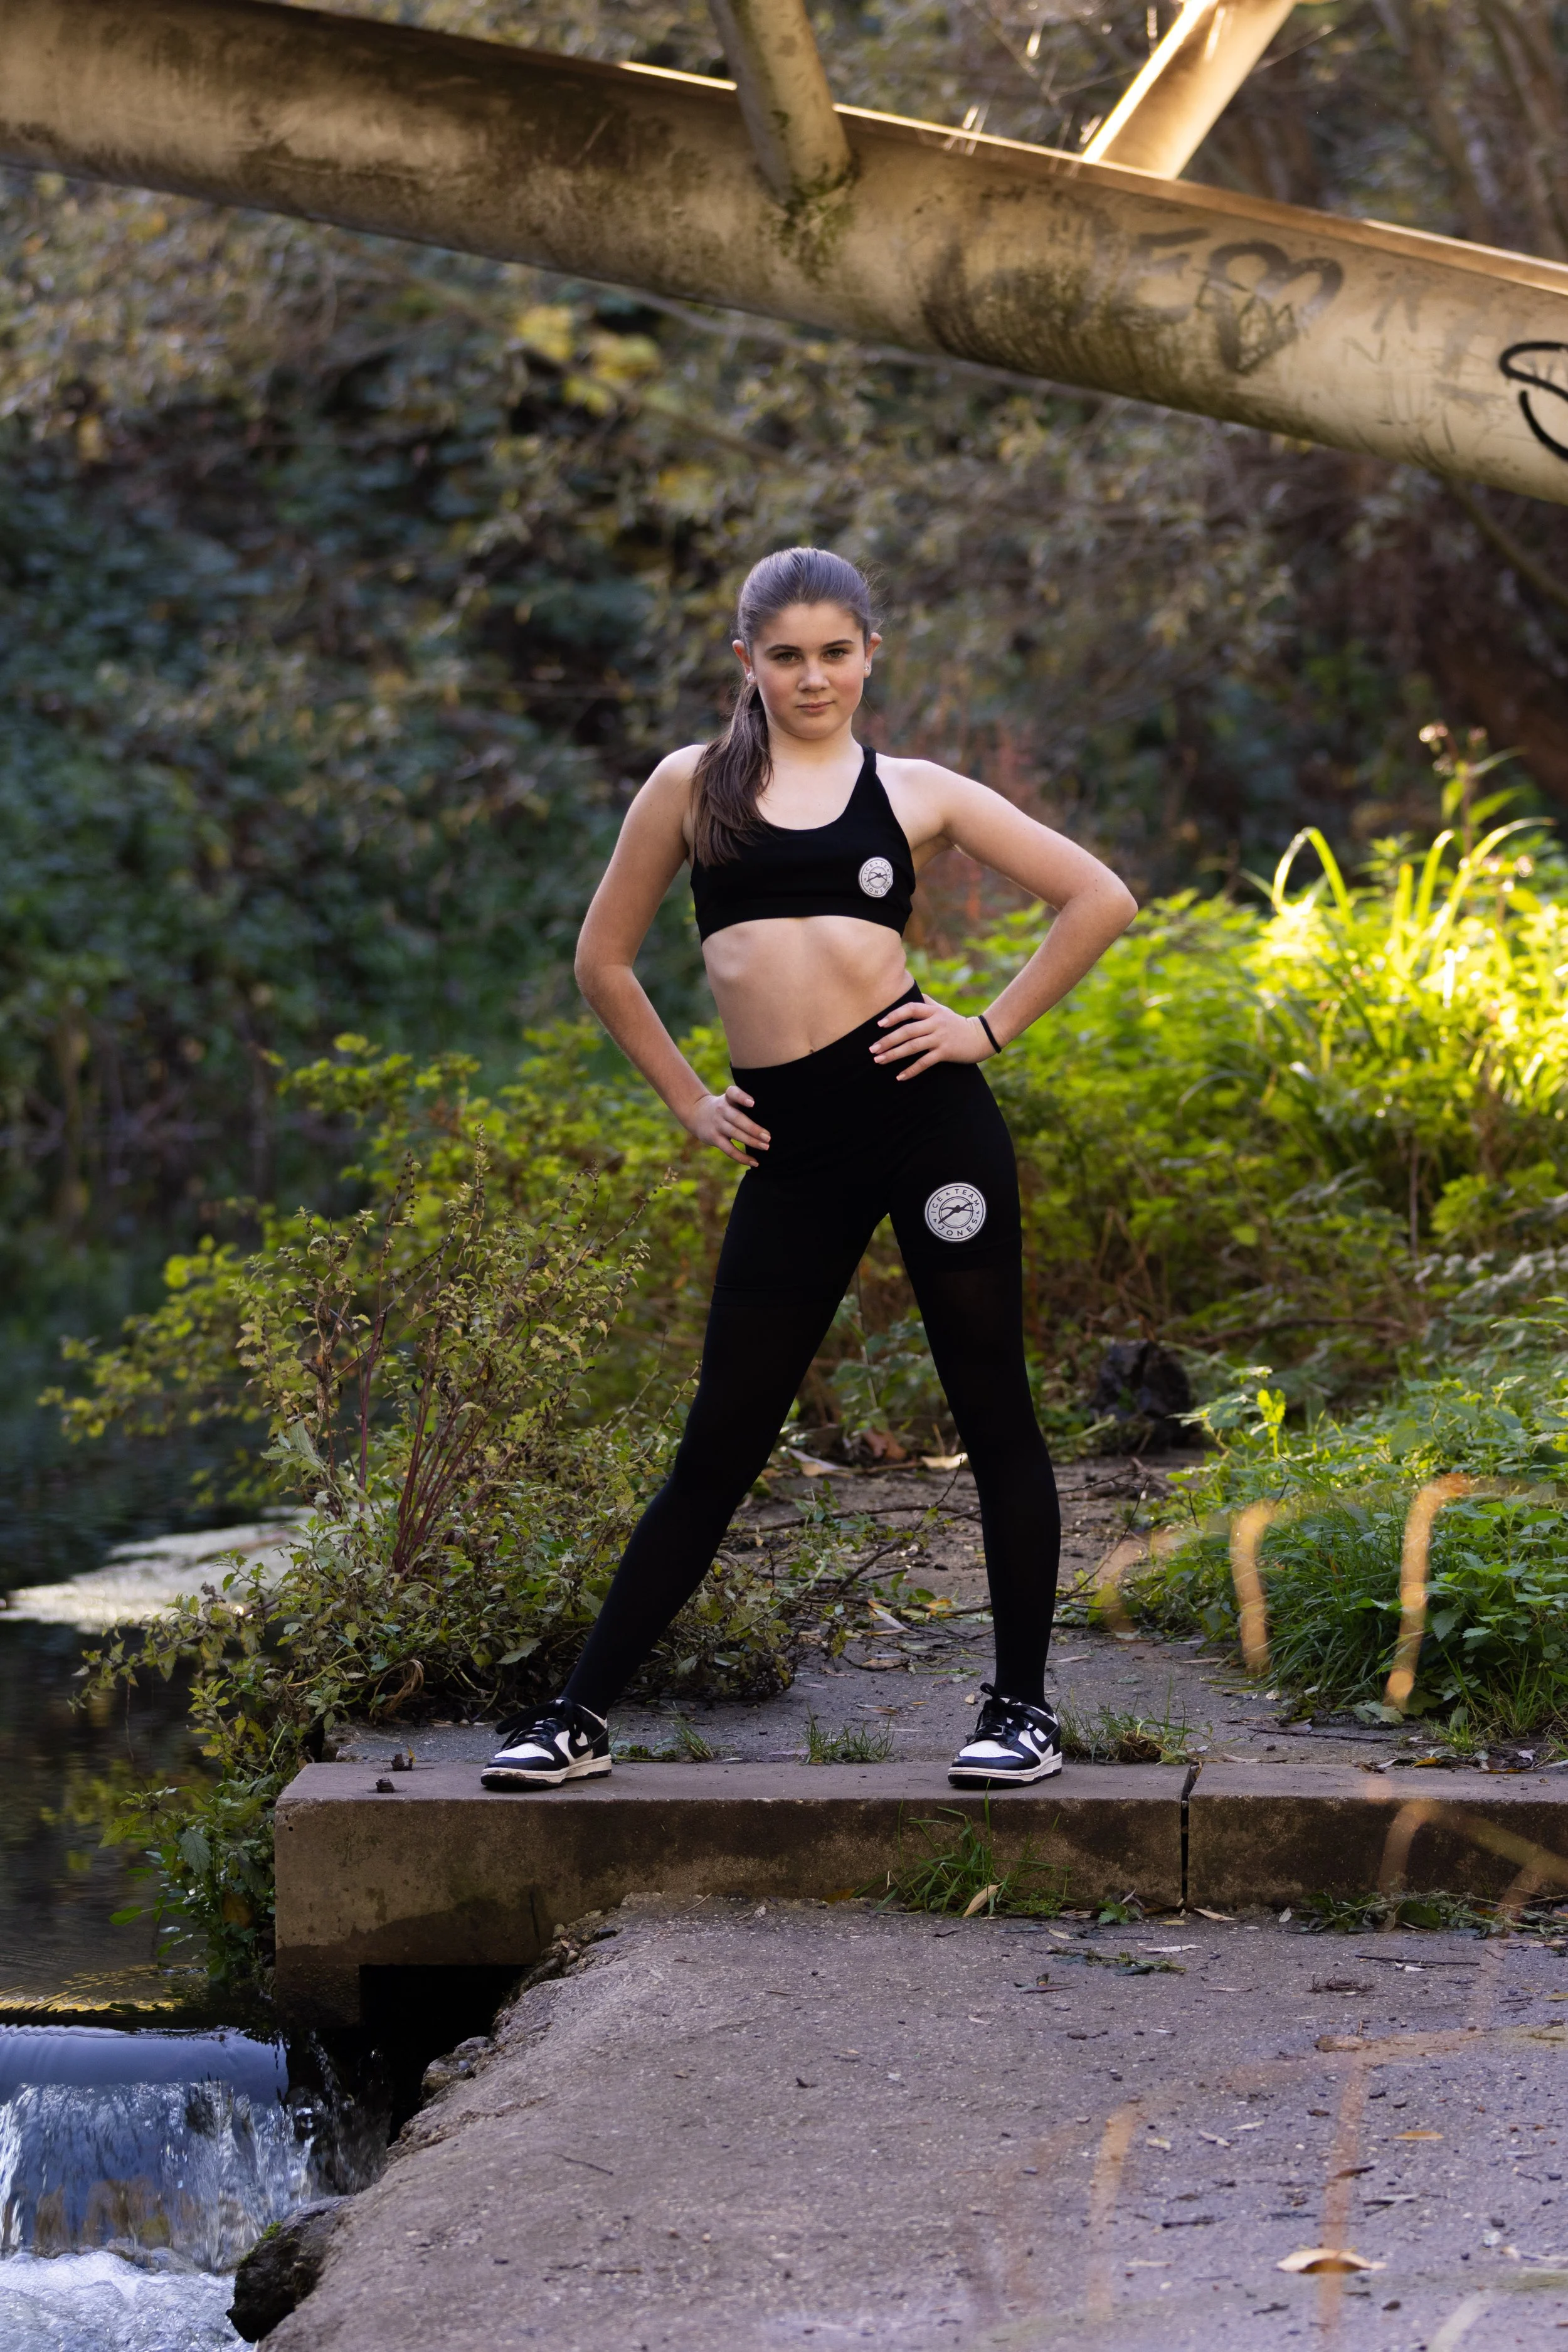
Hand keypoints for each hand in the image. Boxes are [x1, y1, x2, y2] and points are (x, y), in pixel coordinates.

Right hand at [685, 1084, 770, 1166]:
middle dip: (753, 1128)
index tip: (753, 1103)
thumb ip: (744, 1103)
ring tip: (765, 1146)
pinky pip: (729, 1150)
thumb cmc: (724, 1107)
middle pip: (737, 1119)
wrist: (696, 1113)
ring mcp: (717, 1124)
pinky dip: (742, 1157)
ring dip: (751, 1142)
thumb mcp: (729, 1099)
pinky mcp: (714, 1138)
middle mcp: (722, 1110)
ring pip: (735, 1134)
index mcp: (727, 1098)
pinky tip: (754, 1162)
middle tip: (768, 1136)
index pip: (733, 1093)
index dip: (742, 1097)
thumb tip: (771, 1117)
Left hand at [871, 997, 994, 1079]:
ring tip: (879, 1060)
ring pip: (913, 1046)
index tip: (879, 1024)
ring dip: (894, 1054)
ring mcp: (940, 1038)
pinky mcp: (946, 1052)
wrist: (981, 1036)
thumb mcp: (943, 1010)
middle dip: (887, 1040)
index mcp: (933, 1011)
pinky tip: (899, 1076)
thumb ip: (927, 1002)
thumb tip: (912, 994)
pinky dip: (911, 1070)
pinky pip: (925, 1062)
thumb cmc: (957, 1023)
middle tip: (872, 1049)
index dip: (894, 1015)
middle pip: (907, 1031)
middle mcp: (935, 1023)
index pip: (910, 1009)